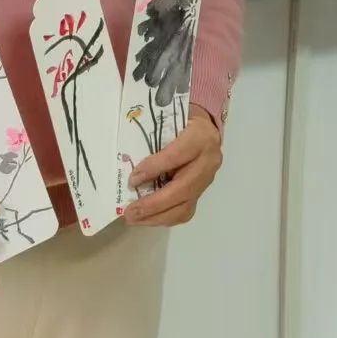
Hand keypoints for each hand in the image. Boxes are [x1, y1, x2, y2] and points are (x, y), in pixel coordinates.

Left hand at [123, 104, 222, 226]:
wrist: (205, 127)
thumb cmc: (181, 119)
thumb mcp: (167, 119)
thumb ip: (152, 136)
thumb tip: (128, 160)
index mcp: (200, 136)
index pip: (177, 156)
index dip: (154, 169)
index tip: (132, 181)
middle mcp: (208, 160)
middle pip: (183, 189)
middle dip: (154, 204)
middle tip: (130, 212)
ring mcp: (207, 179)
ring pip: (185, 206)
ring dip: (157, 216)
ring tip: (135, 218)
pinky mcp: (202, 192)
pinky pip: (185, 211)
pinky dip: (164, 218)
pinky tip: (147, 217)